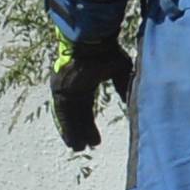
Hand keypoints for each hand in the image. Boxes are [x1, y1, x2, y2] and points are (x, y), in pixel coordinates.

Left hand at [52, 31, 134, 152]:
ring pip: (68, 116)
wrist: (92, 42)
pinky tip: (70, 140)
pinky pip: (62, 113)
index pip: (85, 107)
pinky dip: (65, 127)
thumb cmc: (106, 52)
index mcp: (86, 80)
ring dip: (72, 133)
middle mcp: (74, 86)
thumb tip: (130, 104)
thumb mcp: (121, 71)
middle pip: (76, 114)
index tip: (93, 138)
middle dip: (80, 130)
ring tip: (77, 148)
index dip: (88, 123)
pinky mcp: (59, 90)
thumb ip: (124, 88)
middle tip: (83, 147)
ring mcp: (65, 88)